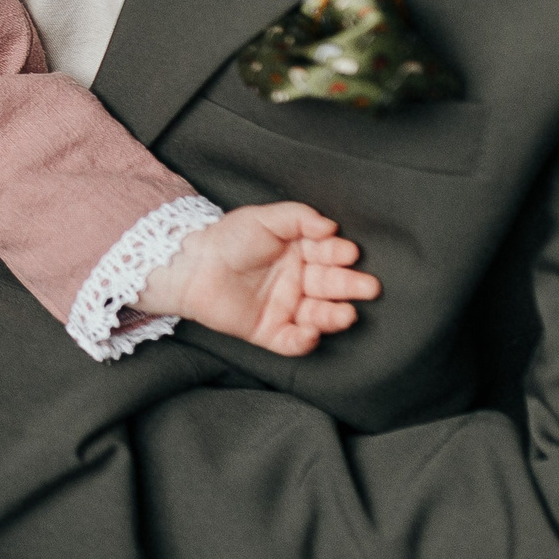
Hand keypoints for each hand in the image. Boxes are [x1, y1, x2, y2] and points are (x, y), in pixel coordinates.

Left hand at [136, 201, 379, 357]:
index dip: (339, 255)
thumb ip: (298, 217)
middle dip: (350, 287)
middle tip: (368, 287)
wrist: (190, 265)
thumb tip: (330, 225)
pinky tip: (310, 332)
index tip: (348, 253)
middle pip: (330, 286)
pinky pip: (291, 341)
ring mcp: (285, 307)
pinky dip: (303, 341)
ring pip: (318, 316)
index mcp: (300, 253)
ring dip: (334, 316)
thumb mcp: (263, 218)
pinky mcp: (269, 331)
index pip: (328, 255)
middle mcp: (298, 281)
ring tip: (346, 314)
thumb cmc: (226, 238)